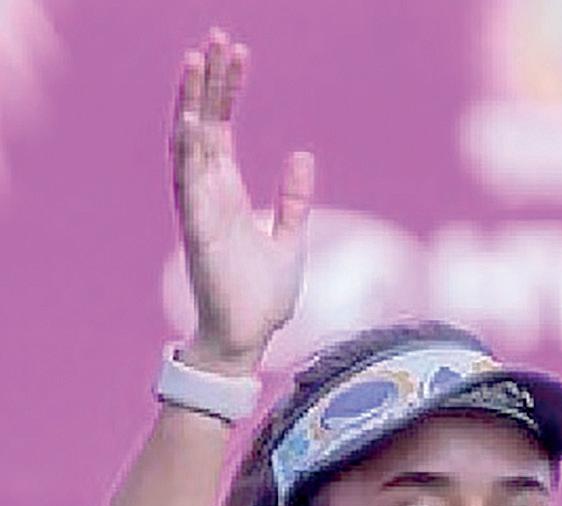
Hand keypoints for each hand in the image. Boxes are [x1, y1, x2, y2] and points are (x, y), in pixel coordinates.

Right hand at [170, 27, 314, 369]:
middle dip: (207, 82)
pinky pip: (189, 185)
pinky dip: (188, 152)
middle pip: (203, 125)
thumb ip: (293, 200)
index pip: (223, 130)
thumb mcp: (289, 239)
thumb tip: (302, 156)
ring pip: (190, 145)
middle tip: (214, 37)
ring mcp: (200, 212)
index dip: (229, 91)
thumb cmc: (262, 300)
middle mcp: (209, 196)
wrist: (248, 341)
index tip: (239, 54)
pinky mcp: (199, 233)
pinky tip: (190, 120)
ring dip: (191, 103)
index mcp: (228, 195)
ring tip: (195, 59)